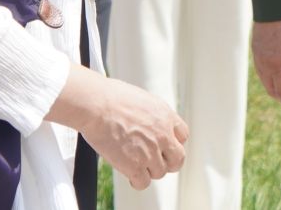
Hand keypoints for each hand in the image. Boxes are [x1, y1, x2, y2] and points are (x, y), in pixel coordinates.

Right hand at [54, 70, 187, 190]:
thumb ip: (151, 115)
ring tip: (135, 164)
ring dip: (149, 170)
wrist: (97, 105)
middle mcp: (163, 135)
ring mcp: (150, 152)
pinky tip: (130, 174)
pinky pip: (143, 183)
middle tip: (155, 161)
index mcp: (165, 116)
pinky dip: (137, 181)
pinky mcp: (135, 165)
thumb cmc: (111, 97)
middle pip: (178, 159)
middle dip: (168, 162)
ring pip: (160, 172)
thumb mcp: (142, 99)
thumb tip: (148, 122)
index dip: (172, 142)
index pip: (182, 136)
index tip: (163, 145)